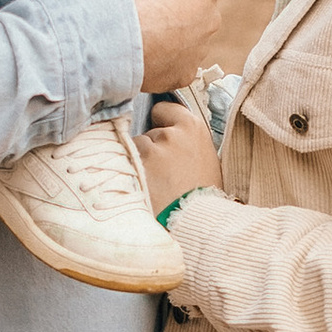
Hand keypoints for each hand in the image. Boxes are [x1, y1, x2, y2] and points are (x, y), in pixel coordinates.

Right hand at [115, 0, 223, 86]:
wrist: (119, 37)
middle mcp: (214, 16)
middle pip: (194, 11)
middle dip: (175, 11)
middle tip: (145, 9)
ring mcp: (201, 48)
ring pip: (186, 40)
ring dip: (169, 38)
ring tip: (140, 34)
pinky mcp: (187, 73)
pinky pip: (177, 67)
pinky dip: (163, 63)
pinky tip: (143, 56)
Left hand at [139, 100, 219, 214]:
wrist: (197, 222)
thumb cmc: (205, 194)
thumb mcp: (206, 158)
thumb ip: (188, 141)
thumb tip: (171, 133)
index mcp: (193, 128)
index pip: (164, 109)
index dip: (162, 123)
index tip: (164, 136)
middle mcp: (171, 133)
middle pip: (149, 131)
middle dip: (153, 147)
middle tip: (165, 171)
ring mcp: (151, 149)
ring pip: (136, 147)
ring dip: (141, 161)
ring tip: (156, 183)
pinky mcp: (135, 167)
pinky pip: (125, 162)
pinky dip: (131, 173)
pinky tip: (145, 187)